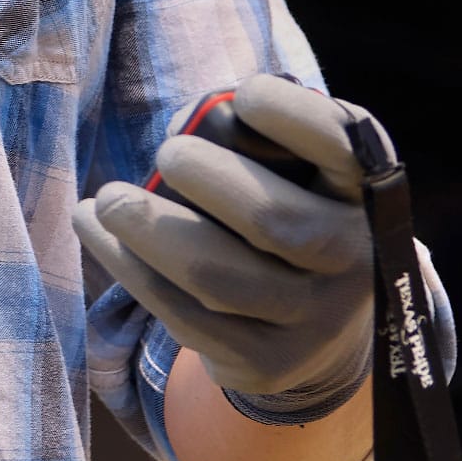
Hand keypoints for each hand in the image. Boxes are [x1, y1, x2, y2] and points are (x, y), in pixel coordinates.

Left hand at [74, 73, 375, 414]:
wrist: (326, 325)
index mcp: (364, 194)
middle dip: (204, 177)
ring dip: (148, 230)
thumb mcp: (298, 165)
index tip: (245, 96)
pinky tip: (97, 231)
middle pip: (275, 222)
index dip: (293, 116)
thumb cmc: (293, 206)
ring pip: (218, 279)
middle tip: (167, 154)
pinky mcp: (265, 364)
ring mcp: (313, 322)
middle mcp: (353, 260)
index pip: (344, 148)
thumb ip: (251, 135)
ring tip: (108, 201)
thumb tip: (178, 129)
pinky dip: (129, 267)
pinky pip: (183, 316)